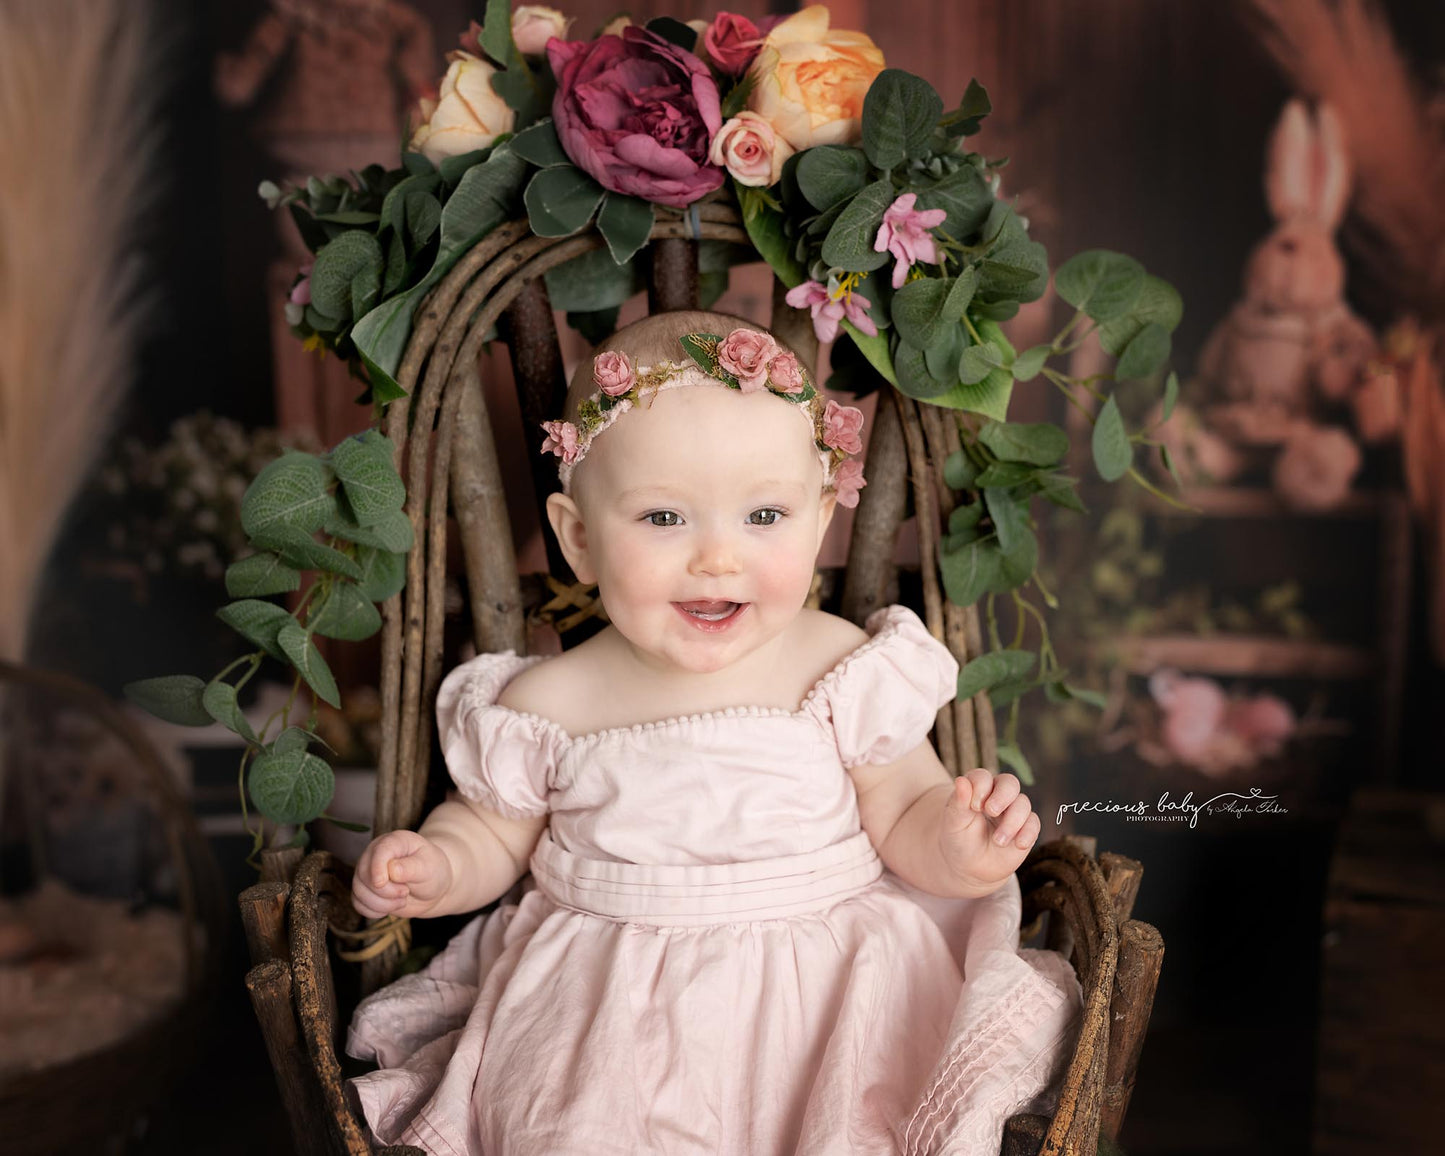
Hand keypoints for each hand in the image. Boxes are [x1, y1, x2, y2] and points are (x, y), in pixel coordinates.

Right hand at [352, 829, 453, 919]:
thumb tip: (391, 869)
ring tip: (402, 900)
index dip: (377, 868)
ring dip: (381, 903)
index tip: (381, 883)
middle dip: (385, 891)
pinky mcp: (365, 889)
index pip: (379, 851)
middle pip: (364, 874)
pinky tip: (390, 907)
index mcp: (394, 841)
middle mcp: (376, 854)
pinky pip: (358, 903)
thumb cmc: (433, 872)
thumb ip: (411, 867)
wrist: (432, 888)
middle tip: (405, 893)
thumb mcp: (429, 867)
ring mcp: (368, 871)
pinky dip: (373, 911)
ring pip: (359, 891)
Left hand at [938, 769, 1040, 894]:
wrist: (971, 867)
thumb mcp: (954, 822)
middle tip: (991, 811)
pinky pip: (1034, 824)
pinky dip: (1028, 833)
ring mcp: (1014, 811)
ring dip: (1012, 821)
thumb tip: (960, 780)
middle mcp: (998, 795)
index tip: (974, 807)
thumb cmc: (960, 839)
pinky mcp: (1026, 828)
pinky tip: (1018, 844)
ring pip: (1023, 804)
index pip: (983, 777)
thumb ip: (959, 802)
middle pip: (1009, 783)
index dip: (980, 787)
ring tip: (998, 841)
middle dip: (1002, 796)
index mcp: (978, 789)